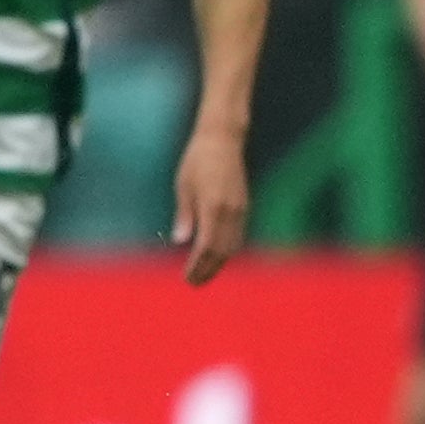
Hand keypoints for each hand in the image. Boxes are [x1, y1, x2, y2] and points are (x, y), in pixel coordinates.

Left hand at [172, 127, 249, 285]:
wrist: (223, 140)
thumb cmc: (197, 161)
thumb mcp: (183, 186)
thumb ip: (185, 216)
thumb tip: (180, 241)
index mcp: (213, 206)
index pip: (205, 247)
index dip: (197, 265)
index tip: (187, 277)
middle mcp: (230, 211)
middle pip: (221, 251)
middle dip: (208, 270)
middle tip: (194, 283)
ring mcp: (240, 209)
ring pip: (232, 245)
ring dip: (219, 262)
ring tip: (204, 274)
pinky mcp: (245, 206)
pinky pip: (238, 235)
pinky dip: (228, 249)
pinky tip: (217, 255)